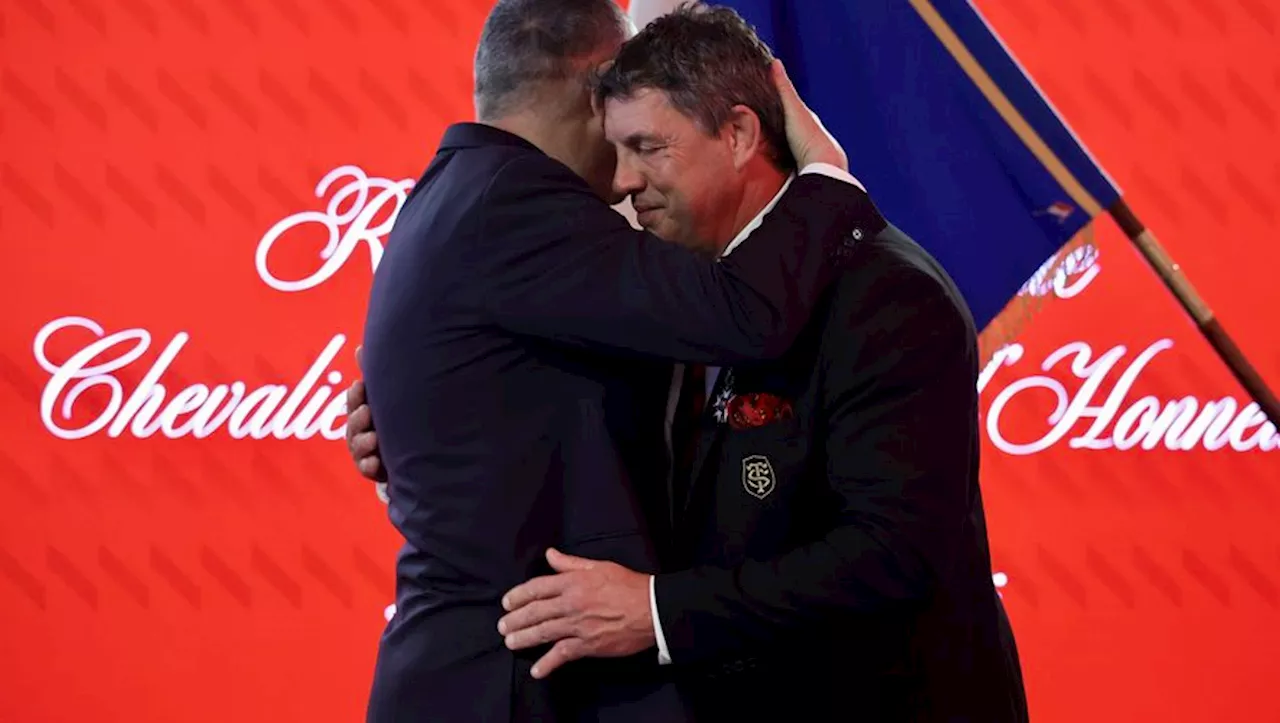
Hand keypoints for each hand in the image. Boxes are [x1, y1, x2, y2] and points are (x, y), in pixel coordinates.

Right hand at [344, 346, 386, 500]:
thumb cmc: (400, 418)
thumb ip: (376, 373)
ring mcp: (369, 452)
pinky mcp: (379, 470)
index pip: (355, 401)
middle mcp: (363, 431)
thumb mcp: (389, 395)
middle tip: (367, 412)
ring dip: (363, 442)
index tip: (361, 386)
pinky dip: (370, 466)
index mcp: (366, 411)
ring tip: (373, 438)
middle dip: (358, 418)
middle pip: (354, 424)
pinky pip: (368, 469)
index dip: (356, 395)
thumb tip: (359, 347)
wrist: (420, 453)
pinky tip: (376, 461)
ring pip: (358, 446)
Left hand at [498, 549, 653, 678]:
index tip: (507, 603)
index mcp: (573, 582)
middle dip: (515, 619)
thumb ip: (571, 563)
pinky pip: (562, 654)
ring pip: (543, 632)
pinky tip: (537, 671)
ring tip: (510, 642)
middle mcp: (571, 603)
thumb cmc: (628, 585)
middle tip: (502, 626)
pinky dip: (548, 664)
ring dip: (523, 638)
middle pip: (535, 611)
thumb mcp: (599, 566)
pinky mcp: (588, 645)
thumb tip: (549, 555)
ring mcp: (578, 626)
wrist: (652, 609)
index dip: (518, 596)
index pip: (537, 588)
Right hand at [771, 60, 847, 170]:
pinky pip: (792, 159)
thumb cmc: (809, 138)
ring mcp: (810, 152)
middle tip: (762, 122)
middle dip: (781, 123)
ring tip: (764, 145)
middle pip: (793, 125)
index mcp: (809, 118)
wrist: (824, 169)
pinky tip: (775, 163)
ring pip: (793, 143)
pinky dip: (783, 158)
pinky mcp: (807, 168)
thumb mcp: (793, 109)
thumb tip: (775, 61)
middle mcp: (812, 134)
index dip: (781, 101)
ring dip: (781, 143)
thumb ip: (784, 89)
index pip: (793, 106)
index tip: (766, 97)